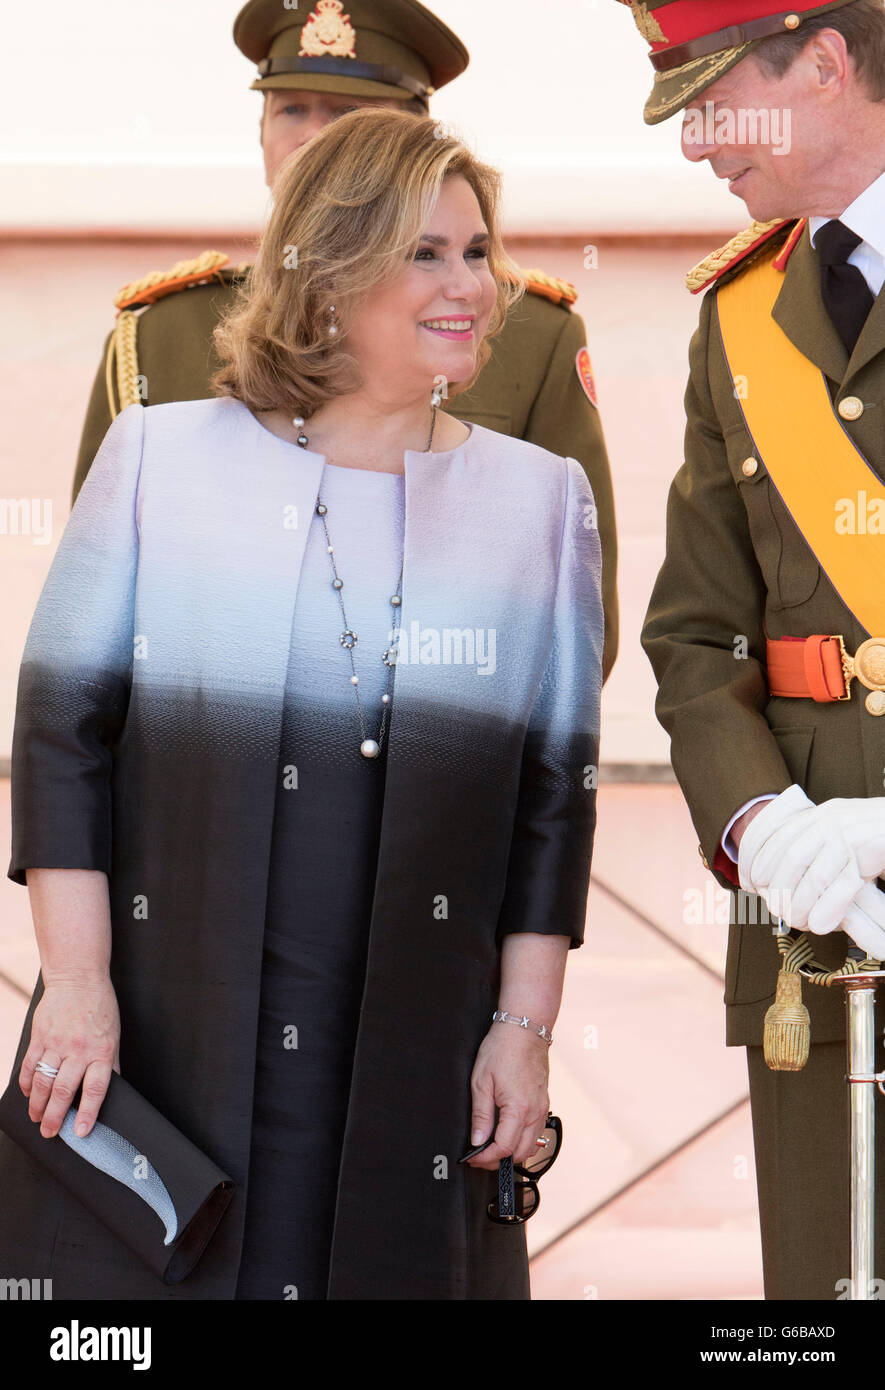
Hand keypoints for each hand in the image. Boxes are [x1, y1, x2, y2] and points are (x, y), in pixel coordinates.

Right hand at [20, 977, 120, 1138]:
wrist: (78, 978)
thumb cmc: (100, 1007)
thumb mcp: (114, 1035)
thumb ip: (110, 1063)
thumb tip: (114, 1088)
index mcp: (102, 1051)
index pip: (96, 1089)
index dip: (88, 1113)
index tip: (80, 1132)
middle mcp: (79, 1049)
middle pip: (65, 1091)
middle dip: (55, 1117)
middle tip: (50, 1132)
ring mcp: (57, 1043)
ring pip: (43, 1082)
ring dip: (37, 1105)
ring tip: (36, 1118)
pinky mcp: (40, 1037)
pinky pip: (29, 1065)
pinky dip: (26, 1083)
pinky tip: (27, 1094)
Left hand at [466, 1023, 549, 1170]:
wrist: (524, 1030)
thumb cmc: (501, 1050)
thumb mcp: (481, 1082)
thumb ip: (481, 1116)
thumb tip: (477, 1141)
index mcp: (519, 1108)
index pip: (504, 1148)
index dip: (486, 1158)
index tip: (472, 1158)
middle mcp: (535, 1112)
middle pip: (521, 1153)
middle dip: (499, 1161)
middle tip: (480, 1157)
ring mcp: (542, 1108)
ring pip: (531, 1146)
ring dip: (512, 1152)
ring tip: (491, 1148)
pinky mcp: (544, 1103)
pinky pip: (536, 1132)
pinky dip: (522, 1140)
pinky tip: (507, 1133)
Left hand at [740, 788, 884, 933]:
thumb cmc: (880, 835)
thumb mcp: (844, 833)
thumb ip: (818, 848)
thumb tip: (779, 877)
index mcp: (823, 812)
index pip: (778, 834)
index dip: (759, 859)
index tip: (750, 881)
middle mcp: (833, 818)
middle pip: (791, 856)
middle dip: (779, 887)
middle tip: (777, 911)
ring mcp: (852, 832)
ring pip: (816, 873)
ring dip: (803, 903)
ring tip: (799, 923)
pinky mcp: (871, 847)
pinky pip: (844, 883)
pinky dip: (830, 908)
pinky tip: (823, 924)